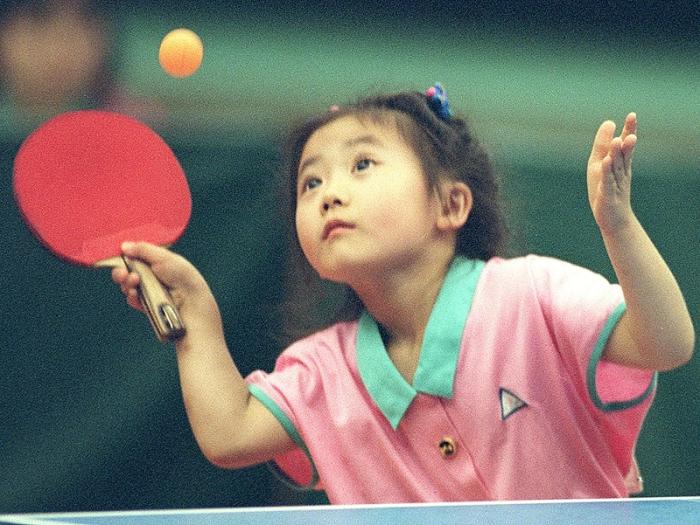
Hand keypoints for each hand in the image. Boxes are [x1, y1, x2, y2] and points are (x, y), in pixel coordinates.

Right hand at [112, 242, 217, 323]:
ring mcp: (148, 290)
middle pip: (126, 272)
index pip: (134, 258)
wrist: (190, 299)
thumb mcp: (163, 256)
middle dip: (121, 272)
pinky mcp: (147, 305)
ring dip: (127, 283)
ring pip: (127, 286)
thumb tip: (124, 246)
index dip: (125, 259)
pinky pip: (133, 300)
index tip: (120, 258)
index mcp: (156, 261)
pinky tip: (135, 294)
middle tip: (123, 273)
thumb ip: (143, 249)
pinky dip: (132, 296)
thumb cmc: (181, 275)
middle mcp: (151, 275)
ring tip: (135, 281)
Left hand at [586, 113, 637, 233]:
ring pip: (616, 166)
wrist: (614, 219)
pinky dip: (606, 172)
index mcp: (620, 163)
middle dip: (627, 140)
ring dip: (616, 154)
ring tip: (617, 140)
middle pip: (623, 153)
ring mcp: (615, 183)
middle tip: (631, 124)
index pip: (625, 145)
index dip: (629, 130)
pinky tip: (605, 162)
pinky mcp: (607, 195)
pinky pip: (607, 182)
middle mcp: (620, 171)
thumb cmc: (607, 189)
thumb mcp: (601, 164)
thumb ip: (604, 145)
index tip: (632, 115)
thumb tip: (609, 122)